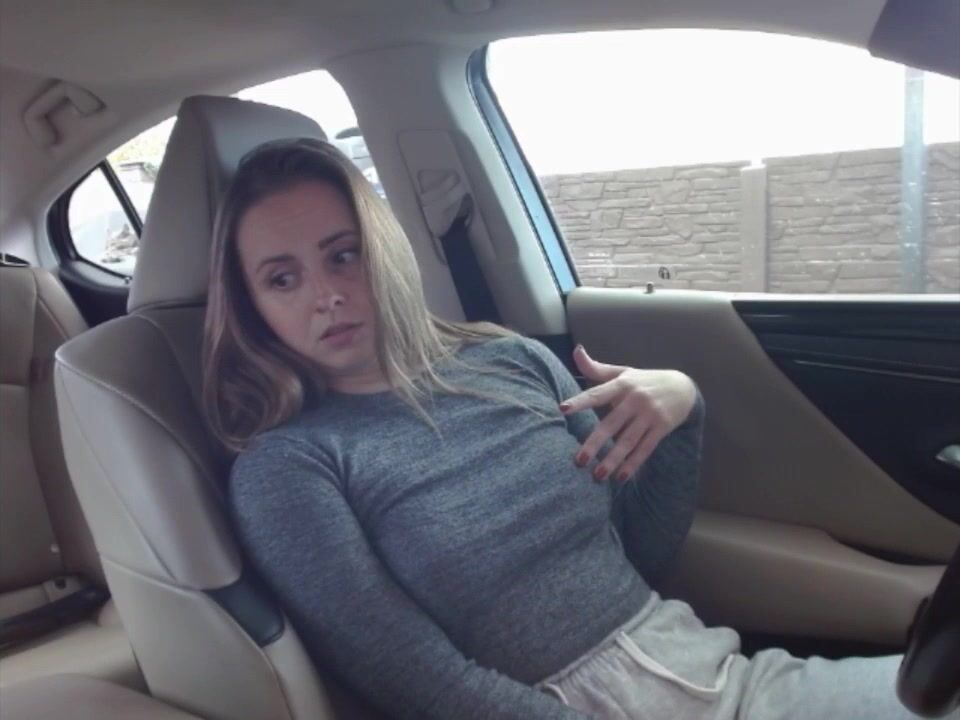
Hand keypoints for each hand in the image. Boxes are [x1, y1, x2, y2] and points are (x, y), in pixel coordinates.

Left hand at [560, 345, 696, 482]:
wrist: (683, 387)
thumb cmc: (644, 380)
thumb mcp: (623, 372)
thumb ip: (596, 368)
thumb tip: (576, 350)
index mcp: (622, 384)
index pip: (597, 393)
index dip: (580, 401)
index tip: (563, 409)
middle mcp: (635, 399)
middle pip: (611, 424)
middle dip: (594, 444)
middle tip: (578, 461)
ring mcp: (649, 415)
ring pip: (627, 441)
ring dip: (612, 460)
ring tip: (597, 475)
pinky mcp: (661, 428)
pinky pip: (645, 449)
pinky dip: (632, 464)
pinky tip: (620, 477)